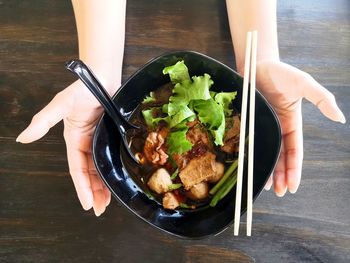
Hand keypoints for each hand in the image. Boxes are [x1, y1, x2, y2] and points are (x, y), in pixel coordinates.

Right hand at [17, 80, 111, 215]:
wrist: (103, 77)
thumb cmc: (82, 88)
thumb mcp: (61, 105)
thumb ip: (44, 121)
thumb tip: (23, 138)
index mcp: (74, 140)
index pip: (76, 169)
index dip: (82, 187)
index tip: (88, 204)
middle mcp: (86, 143)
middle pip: (89, 173)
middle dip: (93, 192)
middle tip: (101, 210)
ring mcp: (98, 141)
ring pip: (100, 168)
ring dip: (103, 185)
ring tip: (108, 203)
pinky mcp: (110, 136)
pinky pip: (110, 157)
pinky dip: (112, 170)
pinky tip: (115, 181)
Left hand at [256, 60, 345, 195]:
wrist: (257, 64)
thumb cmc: (281, 72)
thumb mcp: (304, 84)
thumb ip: (322, 99)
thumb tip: (340, 118)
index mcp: (292, 123)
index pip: (294, 152)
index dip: (294, 169)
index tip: (293, 186)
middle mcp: (278, 128)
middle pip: (282, 157)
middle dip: (282, 176)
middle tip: (279, 193)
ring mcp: (264, 126)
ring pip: (268, 153)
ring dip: (269, 170)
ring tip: (267, 187)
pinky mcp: (250, 122)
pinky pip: (251, 142)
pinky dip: (253, 155)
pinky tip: (251, 166)